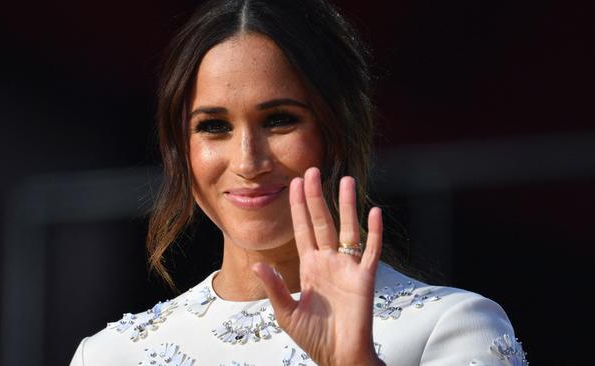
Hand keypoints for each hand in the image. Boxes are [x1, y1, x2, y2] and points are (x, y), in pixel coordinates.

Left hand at [252, 167, 384, 365]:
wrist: (338, 357)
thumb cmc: (314, 337)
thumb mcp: (286, 312)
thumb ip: (275, 287)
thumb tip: (258, 264)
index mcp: (309, 267)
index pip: (303, 229)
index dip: (298, 207)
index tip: (294, 183)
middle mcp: (328, 262)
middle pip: (322, 222)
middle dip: (316, 197)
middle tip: (312, 170)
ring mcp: (347, 268)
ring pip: (347, 229)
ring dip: (347, 205)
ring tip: (346, 180)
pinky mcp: (364, 279)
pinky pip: (371, 251)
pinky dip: (374, 233)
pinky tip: (374, 212)